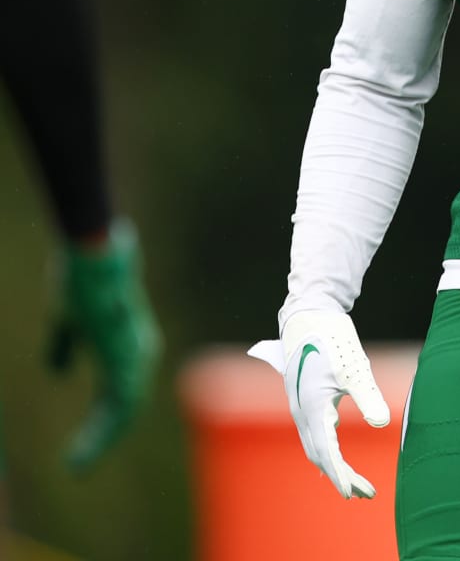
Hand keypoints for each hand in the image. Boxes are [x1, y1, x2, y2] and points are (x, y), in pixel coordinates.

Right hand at [47, 221, 161, 472]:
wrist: (91, 256)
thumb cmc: (79, 281)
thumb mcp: (66, 321)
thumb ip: (65, 347)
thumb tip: (59, 372)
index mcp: (127, 348)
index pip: (120, 394)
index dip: (102, 420)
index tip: (82, 444)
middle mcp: (139, 355)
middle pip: (125, 408)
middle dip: (101, 437)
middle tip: (78, 465)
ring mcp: (136, 357)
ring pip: (123, 412)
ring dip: (100, 440)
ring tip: (77, 464)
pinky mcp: (127, 358)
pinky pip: (119, 405)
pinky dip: (102, 431)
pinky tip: (84, 448)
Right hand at [248, 309, 390, 498]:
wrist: (309, 315)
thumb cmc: (332, 339)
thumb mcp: (354, 368)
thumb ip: (368, 396)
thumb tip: (382, 423)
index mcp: (312, 408)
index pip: (326, 452)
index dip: (341, 475)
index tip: (354, 493)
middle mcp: (301, 413)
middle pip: (320, 455)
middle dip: (341, 476)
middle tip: (365, 494)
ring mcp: (300, 407)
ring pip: (315, 446)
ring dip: (333, 466)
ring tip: (355, 483)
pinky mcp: (305, 400)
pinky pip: (313, 434)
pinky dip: (326, 450)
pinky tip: (335, 456)